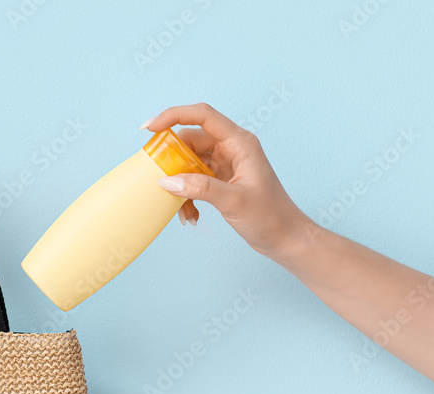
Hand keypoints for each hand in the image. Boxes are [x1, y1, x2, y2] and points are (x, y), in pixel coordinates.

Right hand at [143, 103, 309, 257]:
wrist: (284, 237)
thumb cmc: (271, 216)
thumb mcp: (234, 201)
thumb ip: (200, 188)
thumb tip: (167, 180)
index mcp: (240, 143)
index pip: (203, 116)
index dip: (173, 116)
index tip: (149, 129)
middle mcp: (232, 148)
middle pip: (190, 140)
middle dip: (172, 161)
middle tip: (160, 181)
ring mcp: (225, 163)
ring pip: (189, 162)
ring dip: (179, 184)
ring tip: (181, 208)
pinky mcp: (220, 179)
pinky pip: (193, 179)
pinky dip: (187, 195)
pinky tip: (190, 214)